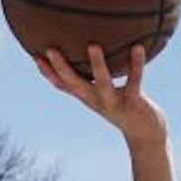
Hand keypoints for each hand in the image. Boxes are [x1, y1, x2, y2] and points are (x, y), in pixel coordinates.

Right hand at [39, 43, 166, 148]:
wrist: (146, 134)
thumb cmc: (124, 106)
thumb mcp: (106, 92)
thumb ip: (98, 76)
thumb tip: (93, 48)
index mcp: (88, 97)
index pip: (62, 85)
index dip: (47, 73)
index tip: (34, 54)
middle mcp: (97, 100)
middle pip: (75, 85)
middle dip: (61, 68)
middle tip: (50, 49)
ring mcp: (114, 102)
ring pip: (103, 84)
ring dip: (97, 66)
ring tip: (93, 45)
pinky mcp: (133, 103)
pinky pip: (135, 82)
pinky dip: (136, 65)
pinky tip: (138, 47)